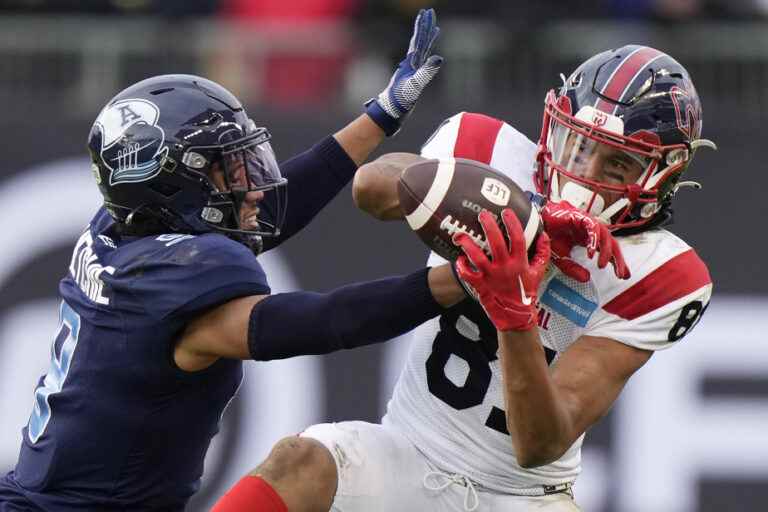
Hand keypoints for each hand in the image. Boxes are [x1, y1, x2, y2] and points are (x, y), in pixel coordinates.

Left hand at [365, 8, 442, 135]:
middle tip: (430, 13)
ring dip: (427, 38)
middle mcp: (411, 63)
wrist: (390, 112)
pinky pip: (422, 61)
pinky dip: (427, 53)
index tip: (427, 14)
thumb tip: (438, 58)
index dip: (423, 26)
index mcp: (411, 62)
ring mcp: (412, 70)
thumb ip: (426, 72)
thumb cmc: (400, 100)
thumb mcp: (414, 86)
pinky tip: (428, 54)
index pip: (419, 40)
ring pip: (421, 49)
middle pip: (420, 40)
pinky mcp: (413, 78)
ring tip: (434, 29)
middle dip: (425, 27)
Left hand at [453, 210, 550, 330]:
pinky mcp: (480, 286)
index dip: (512, 223)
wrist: (516, 317)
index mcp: (520, 263)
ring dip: (467, 245)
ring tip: (461, 235)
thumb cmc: (526, 293)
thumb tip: (544, 235)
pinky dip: (461, 266)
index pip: (518, 238)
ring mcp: (492, 277)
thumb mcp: (539, 272)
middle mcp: (505, 268)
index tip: (506, 212)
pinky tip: (459, 258)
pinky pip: (467, 274)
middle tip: (482, 214)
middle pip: (496, 242)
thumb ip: (542, 253)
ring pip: (477, 256)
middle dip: (489, 226)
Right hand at [540, 200, 629, 282]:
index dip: (617, 262)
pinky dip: (593, 240)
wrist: (536, 223)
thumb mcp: (561, 258)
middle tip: (620, 274)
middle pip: (611, 244)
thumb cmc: (548, 235)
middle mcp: (592, 231)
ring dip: (606, 251)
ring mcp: (588, 223)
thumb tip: (586, 278)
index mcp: (589, 239)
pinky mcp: (582, 217)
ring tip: (602, 265)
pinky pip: (593, 228)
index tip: (623, 275)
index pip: (608, 250)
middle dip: (618, 260)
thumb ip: (573, 269)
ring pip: (605, 236)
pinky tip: (591, 253)